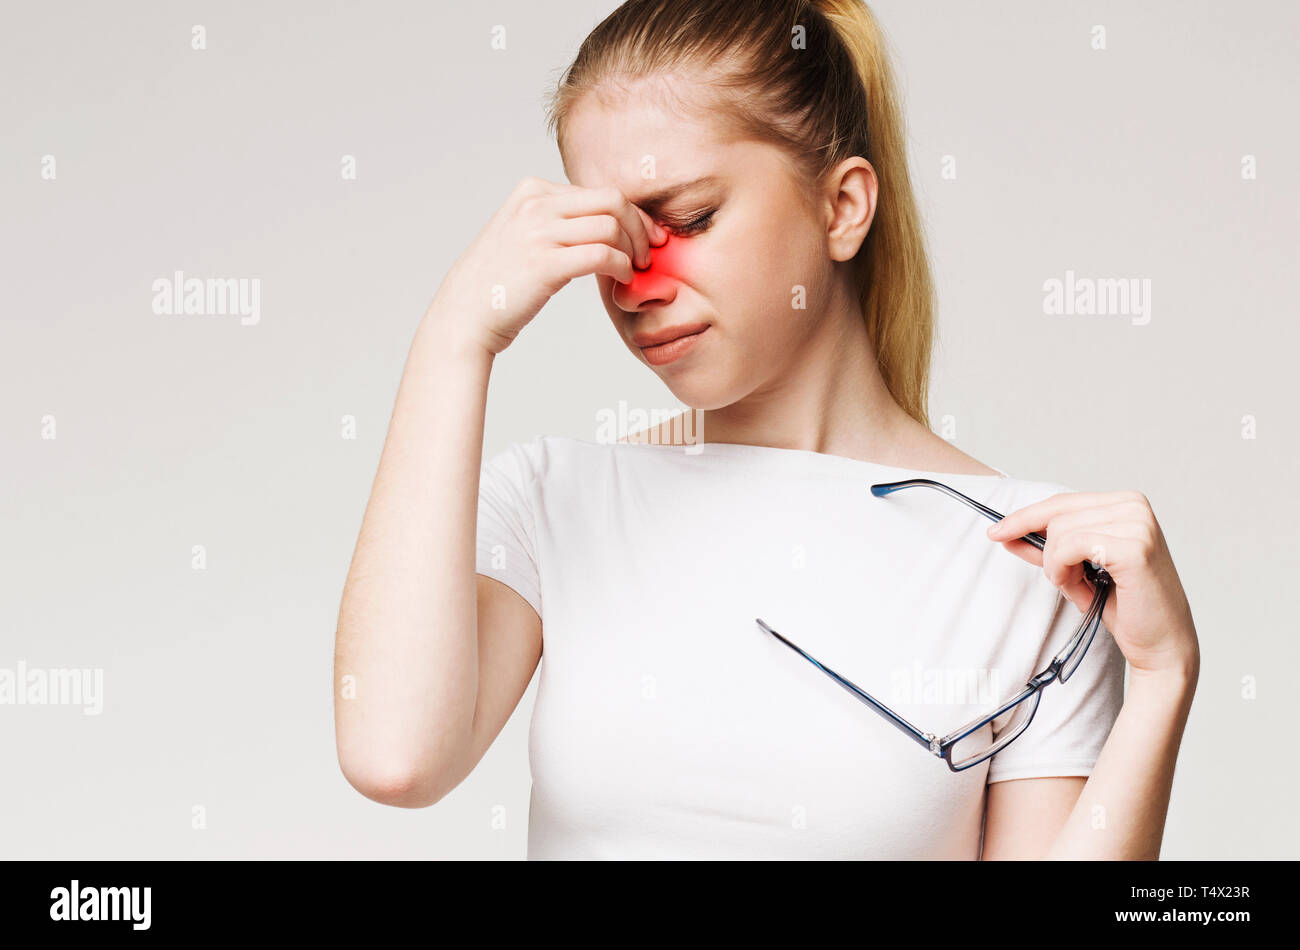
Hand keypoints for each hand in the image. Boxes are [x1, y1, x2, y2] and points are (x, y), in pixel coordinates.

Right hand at [427, 176, 666, 354]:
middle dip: (640, 226)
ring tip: (633, 270)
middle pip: (612, 200)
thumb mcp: (523, 235)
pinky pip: (602, 254)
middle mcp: (535, 204)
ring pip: (612, 225)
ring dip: (632, 250)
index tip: (646, 236)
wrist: (465, 314)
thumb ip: (556, 221)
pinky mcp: (546, 263)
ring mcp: (539, 231)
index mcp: (532, 191)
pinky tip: (621, 279)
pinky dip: (622, 266)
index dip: (631, 214)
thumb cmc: (500, 282)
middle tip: (648, 253)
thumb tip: (606, 222)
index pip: (599, 192)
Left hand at [986, 490, 1198, 677]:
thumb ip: (1046, 547)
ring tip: (1080, 586)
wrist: (1160, 644)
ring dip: (1056, 566)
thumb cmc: (1124, 606)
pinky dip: (1062, 571)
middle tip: (1062, 580)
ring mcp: (1137, 524)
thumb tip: (1006, 532)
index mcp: (1125, 503)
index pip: (1061, 502)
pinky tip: (1079, 587)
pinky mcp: (1134, 546)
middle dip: (1046, 552)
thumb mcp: (1076, 569)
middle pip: (1056, 515)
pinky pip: (1069, 547)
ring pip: (1059, 532)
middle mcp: (1134, 506)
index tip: (996, 531)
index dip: (1025, 517)